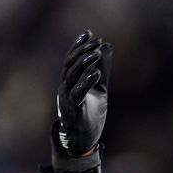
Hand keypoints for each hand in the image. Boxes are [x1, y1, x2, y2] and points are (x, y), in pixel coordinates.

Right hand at [55, 30, 112, 156]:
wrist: (84, 138)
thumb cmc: (91, 113)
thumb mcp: (100, 88)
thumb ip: (103, 69)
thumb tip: (108, 47)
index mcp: (69, 82)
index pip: (71, 59)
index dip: (78, 46)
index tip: (89, 34)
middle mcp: (64, 88)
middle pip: (70, 65)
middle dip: (82, 52)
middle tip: (95, 42)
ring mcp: (67, 99)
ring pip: (72, 77)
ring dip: (84, 64)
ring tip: (96, 53)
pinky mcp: (74, 110)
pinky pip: (78, 93)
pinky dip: (87, 82)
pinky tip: (96, 73)